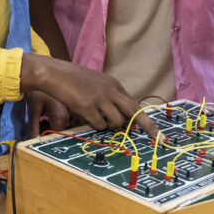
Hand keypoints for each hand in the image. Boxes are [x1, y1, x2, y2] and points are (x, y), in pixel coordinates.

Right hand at [20, 54, 157, 137]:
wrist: (53, 73)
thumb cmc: (71, 78)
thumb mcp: (95, 82)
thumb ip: (109, 95)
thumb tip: (120, 114)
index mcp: (113, 84)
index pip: (135, 105)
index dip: (147, 121)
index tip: (160, 135)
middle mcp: (111, 91)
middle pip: (135, 112)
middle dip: (148, 128)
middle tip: (158, 140)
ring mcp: (100, 99)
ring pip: (116, 122)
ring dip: (109, 125)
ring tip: (96, 117)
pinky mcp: (88, 107)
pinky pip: (99, 124)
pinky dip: (95, 125)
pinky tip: (85, 115)